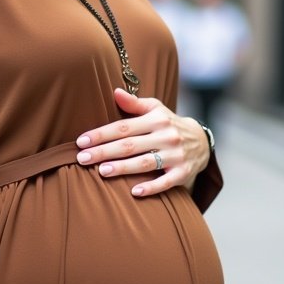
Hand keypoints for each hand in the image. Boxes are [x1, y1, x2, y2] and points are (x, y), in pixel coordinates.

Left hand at [75, 87, 210, 197]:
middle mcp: (166, 136)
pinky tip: (134, 192)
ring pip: (145, 163)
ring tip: (102, 171)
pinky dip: (151, 187)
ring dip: (123, 168)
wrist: (202, 141)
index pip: (123, 127)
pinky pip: (166, 182)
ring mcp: (175, 155)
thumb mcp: (155, 109)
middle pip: (130, 145)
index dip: (101, 134)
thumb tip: (114, 91)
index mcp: (156, 119)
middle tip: (82, 158)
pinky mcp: (183, 172)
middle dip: (104, 152)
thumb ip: (134, 103)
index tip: (81, 141)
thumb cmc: (168, 123)